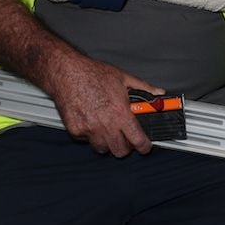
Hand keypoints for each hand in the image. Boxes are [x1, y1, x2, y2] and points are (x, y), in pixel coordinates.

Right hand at [45, 54, 162, 157]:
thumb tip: (158, 93)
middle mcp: (105, 125)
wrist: (66, 72)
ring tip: (107, 127)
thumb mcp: (123, 78)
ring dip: (107, 142)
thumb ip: (144, 89)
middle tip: (125, 136)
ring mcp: (89, 130)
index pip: (138, 141)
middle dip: (125, 146)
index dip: (144, 146)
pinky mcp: (75, 131)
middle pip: (120, 151)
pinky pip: (87, 140)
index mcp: (120, 113)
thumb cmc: (92, 73)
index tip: (144, 146)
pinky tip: (91, 121)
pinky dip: (90, 135)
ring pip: (103, 148)